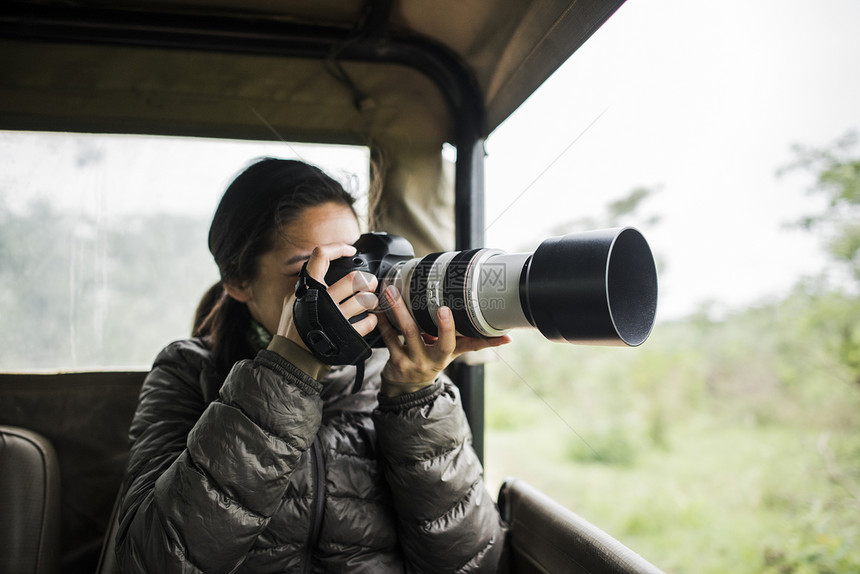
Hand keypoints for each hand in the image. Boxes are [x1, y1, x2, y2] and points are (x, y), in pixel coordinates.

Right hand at [277, 244, 378, 349]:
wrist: (294, 356)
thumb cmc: (294, 327)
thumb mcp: (294, 299)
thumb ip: (307, 283)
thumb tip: (319, 265)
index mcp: (308, 288)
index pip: (321, 256)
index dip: (338, 248)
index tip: (350, 250)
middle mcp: (322, 300)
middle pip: (353, 279)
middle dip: (367, 280)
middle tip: (370, 283)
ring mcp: (335, 318)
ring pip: (365, 300)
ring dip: (371, 300)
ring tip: (370, 301)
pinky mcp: (345, 335)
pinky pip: (368, 323)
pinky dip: (372, 320)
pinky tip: (368, 319)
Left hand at [377, 285, 510, 396]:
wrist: (408, 386)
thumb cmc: (434, 361)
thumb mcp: (455, 353)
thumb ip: (478, 343)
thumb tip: (509, 338)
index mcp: (445, 355)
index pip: (452, 342)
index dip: (449, 328)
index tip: (446, 310)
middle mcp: (427, 358)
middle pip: (420, 334)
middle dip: (405, 309)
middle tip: (416, 294)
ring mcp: (409, 360)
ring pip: (402, 333)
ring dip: (396, 311)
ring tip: (392, 292)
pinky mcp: (394, 360)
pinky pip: (388, 339)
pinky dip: (383, 323)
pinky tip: (379, 308)